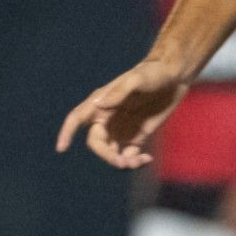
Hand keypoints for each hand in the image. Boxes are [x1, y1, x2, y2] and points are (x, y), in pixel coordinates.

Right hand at [55, 60, 190, 168]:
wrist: (174, 75)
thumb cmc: (153, 72)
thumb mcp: (137, 79)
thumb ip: (120, 92)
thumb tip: (100, 105)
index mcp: (101, 103)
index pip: (77, 118)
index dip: (67, 132)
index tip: (61, 148)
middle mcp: (108, 118)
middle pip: (96, 143)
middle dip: (106, 155)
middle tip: (122, 162)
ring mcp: (122, 129)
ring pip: (112, 154)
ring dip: (121, 162)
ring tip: (138, 161)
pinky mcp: (137, 136)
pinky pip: (129, 156)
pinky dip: (134, 162)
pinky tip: (146, 159)